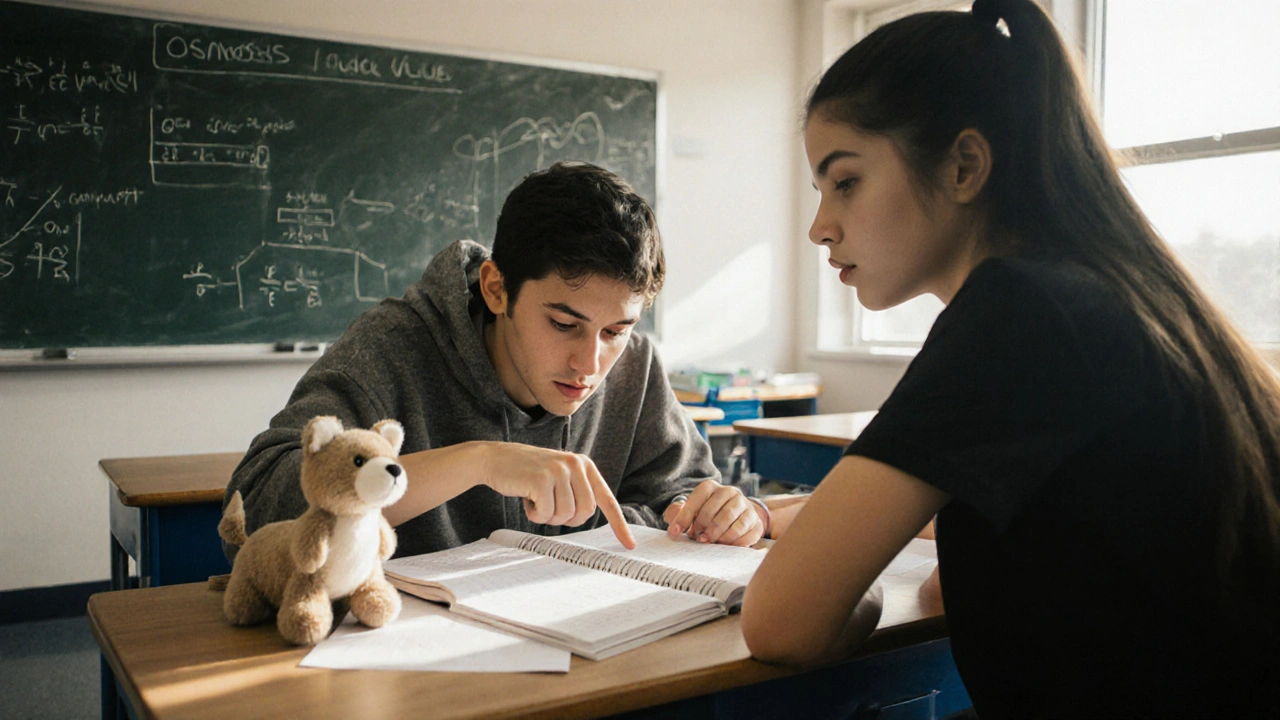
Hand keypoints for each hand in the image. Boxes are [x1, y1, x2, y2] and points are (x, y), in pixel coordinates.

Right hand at [478, 442, 634, 548]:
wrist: (495, 459)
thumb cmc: (527, 474)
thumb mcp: (559, 476)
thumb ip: (577, 490)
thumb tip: (588, 515)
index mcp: (584, 465)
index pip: (606, 499)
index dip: (618, 525)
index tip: (629, 545)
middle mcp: (575, 464)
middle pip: (585, 512)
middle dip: (567, 519)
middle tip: (549, 509)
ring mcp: (559, 470)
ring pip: (565, 515)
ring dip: (548, 517)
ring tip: (535, 500)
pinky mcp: (542, 479)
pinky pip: (546, 513)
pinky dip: (535, 514)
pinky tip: (526, 498)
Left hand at [664, 479, 764, 546]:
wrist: (737, 518)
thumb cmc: (707, 516)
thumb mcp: (690, 512)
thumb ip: (677, 515)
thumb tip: (673, 528)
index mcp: (711, 488)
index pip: (698, 498)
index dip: (685, 516)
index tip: (675, 532)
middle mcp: (730, 492)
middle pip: (715, 510)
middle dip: (704, 528)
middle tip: (698, 539)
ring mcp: (745, 506)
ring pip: (731, 520)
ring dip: (719, 535)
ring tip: (711, 543)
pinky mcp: (756, 521)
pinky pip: (746, 533)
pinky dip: (734, 542)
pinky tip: (726, 546)